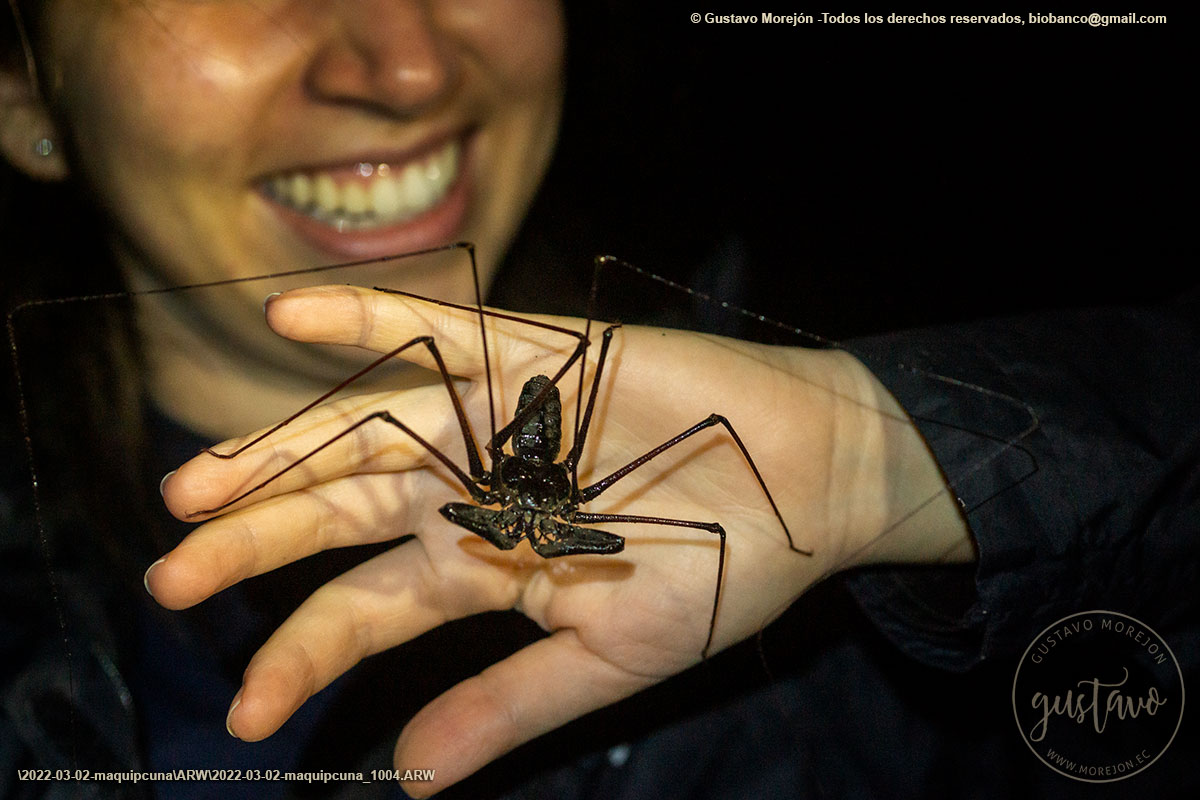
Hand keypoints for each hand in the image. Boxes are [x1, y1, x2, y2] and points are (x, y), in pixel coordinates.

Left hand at [150, 284, 967, 794]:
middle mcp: (468, 491)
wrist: (811, 484)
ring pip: (367, 431)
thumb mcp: (608, 659)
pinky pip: (442, 337)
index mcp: (482, 568)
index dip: (302, 654)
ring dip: (284, 448)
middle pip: (340, 515)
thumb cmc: (722, 572)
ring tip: (198, 484)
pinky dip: (371, 322)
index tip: (248, 712)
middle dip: (255, 544)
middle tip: (171, 573)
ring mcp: (493, 423)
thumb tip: (407, 783)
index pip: (366, 611)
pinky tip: (295, 318)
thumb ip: (505, 706)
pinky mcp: (533, 359)